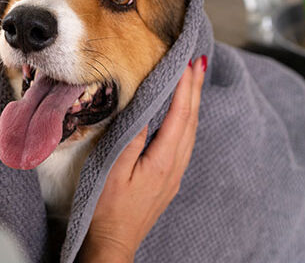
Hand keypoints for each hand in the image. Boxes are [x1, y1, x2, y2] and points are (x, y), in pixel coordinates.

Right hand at [80, 56, 205, 262]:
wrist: (113, 243)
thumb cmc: (107, 208)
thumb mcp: (114, 169)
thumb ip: (131, 137)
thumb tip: (145, 108)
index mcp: (163, 160)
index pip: (180, 115)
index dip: (185, 87)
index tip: (189, 63)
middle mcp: (175, 165)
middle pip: (191, 120)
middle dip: (194, 89)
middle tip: (197, 61)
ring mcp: (174, 174)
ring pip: (190, 131)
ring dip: (192, 103)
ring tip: (192, 81)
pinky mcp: (168, 179)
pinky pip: (184, 142)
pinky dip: (186, 120)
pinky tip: (181, 114)